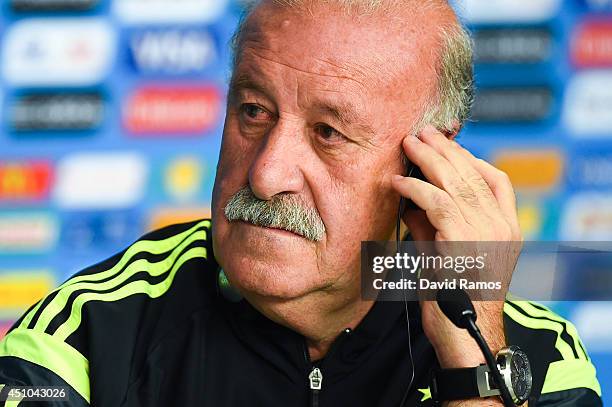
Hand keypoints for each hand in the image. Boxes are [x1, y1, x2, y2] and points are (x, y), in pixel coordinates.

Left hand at [391, 125, 522, 369]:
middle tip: (420, 134)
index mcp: (507, 228)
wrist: (465, 336)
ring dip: (428, 159)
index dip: (470, 158)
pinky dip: (414, 188)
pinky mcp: (463, 241)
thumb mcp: (446, 253)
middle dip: (444, 149)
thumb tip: (411, 202)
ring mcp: (486, 232)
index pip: (497, 179)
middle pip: (473, 173)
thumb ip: (433, 226)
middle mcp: (501, 226)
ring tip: (407, 145)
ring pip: (455, 181)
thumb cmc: (454, 298)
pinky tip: (398, 182)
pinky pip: (436, 202)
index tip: (444, 146)